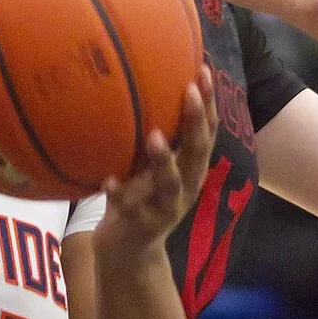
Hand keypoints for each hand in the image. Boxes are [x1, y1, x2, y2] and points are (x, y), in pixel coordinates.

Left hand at [92, 72, 217, 258]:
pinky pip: (131, 208)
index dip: (210, 101)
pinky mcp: (143, 226)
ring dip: (164, 159)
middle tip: (189, 90)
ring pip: (171, 183)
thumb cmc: (137, 196)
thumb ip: (148, 134)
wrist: (128, 251)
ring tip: (153, 136)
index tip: (203, 67)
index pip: (207, 129)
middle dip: (196, 120)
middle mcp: (187, 185)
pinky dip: (120, 193)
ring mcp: (167, 208)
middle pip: (199, 151)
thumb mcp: (146, 164)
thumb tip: (132, 84)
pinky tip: (107, 180)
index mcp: (190, 167)